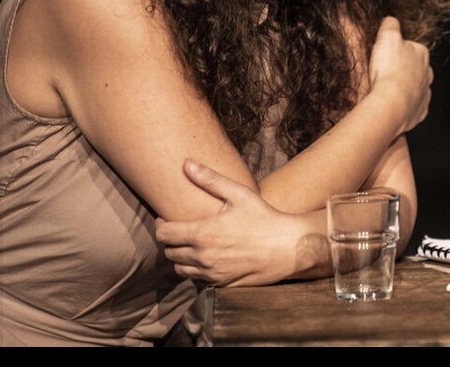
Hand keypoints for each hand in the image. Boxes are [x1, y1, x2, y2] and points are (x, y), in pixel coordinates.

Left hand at [155, 160, 329, 285]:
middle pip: (169, 253)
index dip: (161, 225)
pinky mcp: (221, 285)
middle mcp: (202, 257)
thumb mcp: (239, 194)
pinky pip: (197, 280)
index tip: (166, 219)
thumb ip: (210, 180)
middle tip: (181, 231)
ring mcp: (211, 274)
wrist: (288, 248)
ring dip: (181, 258)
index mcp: (202, 234)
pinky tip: (208, 258)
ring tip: (192, 246)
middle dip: (171, 241)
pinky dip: (196, 270)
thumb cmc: (264, 218)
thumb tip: (187, 164)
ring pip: (180, 269)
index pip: (164, 234)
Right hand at [366, 16, 431, 133]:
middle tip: (383, 72)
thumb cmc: (389, 72)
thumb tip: (391, 20)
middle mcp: (427, 73)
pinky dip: (404, 104)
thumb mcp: (387, 38)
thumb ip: (390, 25)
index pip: (410, 47)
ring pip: (414, 86)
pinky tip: (392, 103)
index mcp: (421, 54)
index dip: (395, 50)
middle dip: (401, 69)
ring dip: (403, 87)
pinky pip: (412, 105)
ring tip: (386, 89)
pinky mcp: (419, 111)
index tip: (384, 55)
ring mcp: (424, 93)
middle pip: (413, 67)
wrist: (391, 104)